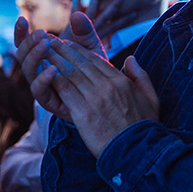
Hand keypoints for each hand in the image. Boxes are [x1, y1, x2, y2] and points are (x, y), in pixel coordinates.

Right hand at [13, 13, 105, 121]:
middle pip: (21, 55)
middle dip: (28, 42)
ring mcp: (41, 85)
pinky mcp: (47, 100)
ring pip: (27, 70)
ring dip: (34, 56)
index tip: (22, 20)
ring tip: (45, 44)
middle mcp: (38, 71)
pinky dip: (43, 78)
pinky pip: (38, 89)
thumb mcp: (92, 50)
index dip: (21, 32)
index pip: (25, 43)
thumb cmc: (96, 74)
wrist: (105, 103)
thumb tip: (78, 14)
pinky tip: (52, 68)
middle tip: (41, 33)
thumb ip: (86, 33)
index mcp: (43, 58)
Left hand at [32, 39, 158, 155]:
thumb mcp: (151, 98)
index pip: (96, 60)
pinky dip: (53, 78)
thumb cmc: (143, 127)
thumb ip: (140, 76)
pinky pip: (65, 89)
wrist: (136, 151)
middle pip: (80, 63)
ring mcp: (95, 98)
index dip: (78, 50)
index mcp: (121, 81)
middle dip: (62, 49)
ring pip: (70, 72)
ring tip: (41, 50)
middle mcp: (108, 86)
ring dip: (54, 59)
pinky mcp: (83, 112)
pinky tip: (43, 70)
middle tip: (47, 40)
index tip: (66, 43)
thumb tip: (131, 59)